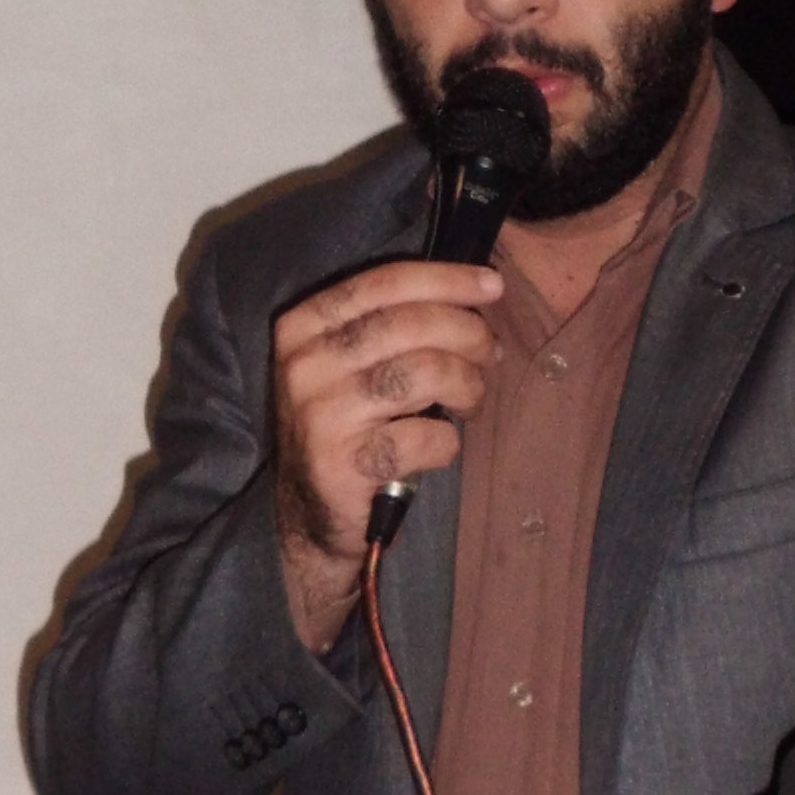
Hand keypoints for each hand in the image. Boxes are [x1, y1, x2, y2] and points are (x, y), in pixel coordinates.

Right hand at [269, 258, 506, 649]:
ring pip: (424, 373)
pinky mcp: (343, 465)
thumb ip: (395, 324)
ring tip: (471, 400)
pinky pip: (426, 436)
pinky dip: (448, 441)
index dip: (445, 279)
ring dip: (467, 385)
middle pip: (409, 325)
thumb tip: (477, 293)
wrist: (311, 515)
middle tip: (490, 354)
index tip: (493, 285)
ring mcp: (320, 416)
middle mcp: (303, 366)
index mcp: (302, 327)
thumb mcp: (353, 364)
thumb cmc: (350, 425)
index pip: (381, 283)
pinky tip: (440, 446)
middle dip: (467, 333)